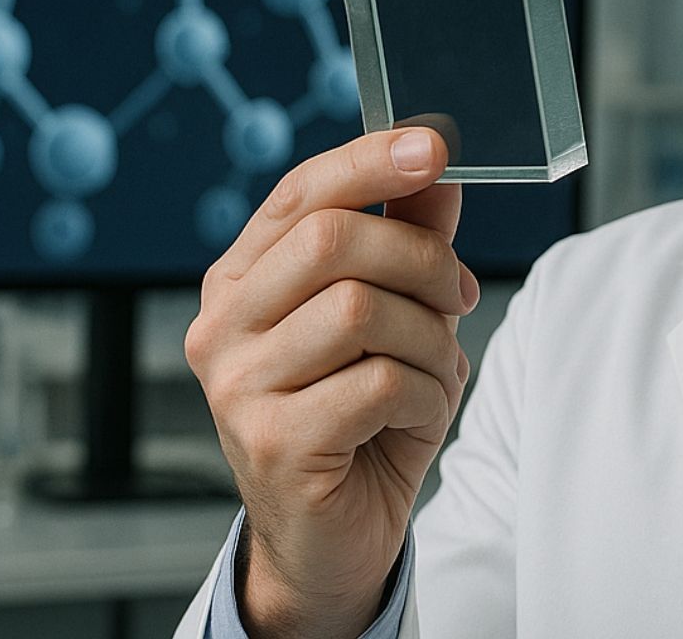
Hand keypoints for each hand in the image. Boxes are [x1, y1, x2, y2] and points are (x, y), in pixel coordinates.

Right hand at [185, 128, 477, 637]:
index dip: (369, 161)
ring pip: (363, 311)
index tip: (435, 144)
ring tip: (436, 370)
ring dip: (431, 339)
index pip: (301, 193)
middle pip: (335, 242)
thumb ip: (408, 242)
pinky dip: (425, 394)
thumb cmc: (362, 419)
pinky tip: (415, 416)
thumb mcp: (397, 319)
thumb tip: (437, 170)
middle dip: (423, 260)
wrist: (334, 538)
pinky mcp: (272, 442)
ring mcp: (237, 385)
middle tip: (460, 295)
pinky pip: (379, 383)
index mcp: (242, 280)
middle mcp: (222, 325)